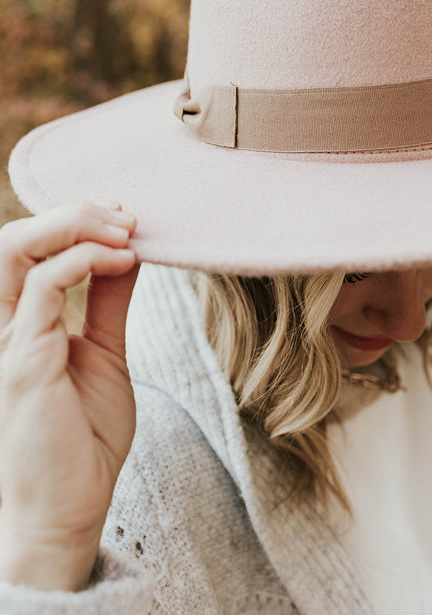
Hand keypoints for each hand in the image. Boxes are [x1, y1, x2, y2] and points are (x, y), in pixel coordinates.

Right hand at [0, 203, 137, 590]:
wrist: (70, 508)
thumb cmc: (83, 438)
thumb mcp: (105, 354)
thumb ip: (108, 303)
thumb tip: (128, 254)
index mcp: (21, 322)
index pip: (29, 248)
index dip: (74, 221)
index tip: (126, 219)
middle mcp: (4, 324)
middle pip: (14, 237)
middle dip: (74, 212)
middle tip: (128, 218)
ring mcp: (6, 340)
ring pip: (15, 248)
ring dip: (75, 225)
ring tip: (125, 230)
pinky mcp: (22, 360)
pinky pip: (41, 286)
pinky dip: (85, 259)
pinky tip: (122, 261)